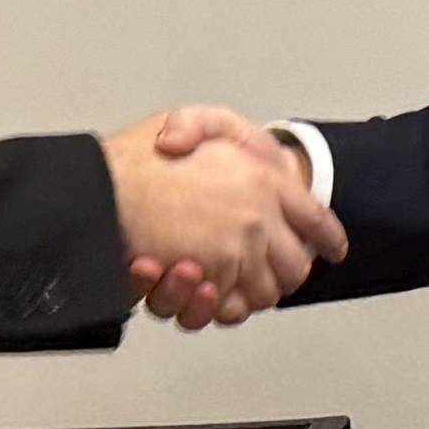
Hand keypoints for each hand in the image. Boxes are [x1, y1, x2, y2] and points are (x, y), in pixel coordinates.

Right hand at [99, 108, 342, 327]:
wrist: (96, 194)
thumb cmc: (134, 160)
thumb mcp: (189, 120)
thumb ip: (217, 128)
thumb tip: (241, 150)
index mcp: (262, 178)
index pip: (315, 217)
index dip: (326, 236)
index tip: (332, 247)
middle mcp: (257, 218)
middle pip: (296, 266)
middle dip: (282, 271)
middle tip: (260, 266)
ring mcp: (235, 253)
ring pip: (263, 294)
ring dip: (247, 292)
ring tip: (218, 277)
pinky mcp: (208, 281)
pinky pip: (226, 308)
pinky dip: (216, 306)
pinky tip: (200, 288)